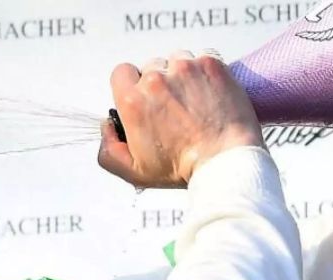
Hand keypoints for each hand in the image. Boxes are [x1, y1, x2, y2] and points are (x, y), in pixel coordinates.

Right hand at [99, 50, 264, 188]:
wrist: (225, 161)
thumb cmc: (181, 168)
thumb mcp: (133, 170)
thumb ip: (107, 150)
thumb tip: (107, 126)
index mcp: (133, 101)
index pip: (120, 72)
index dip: (129, 84)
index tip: (142, 97)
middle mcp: (156, 79)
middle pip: (150, 66)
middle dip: (158, 83)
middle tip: (172, 105)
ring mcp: (185, 68)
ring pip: (176, 60)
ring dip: (181, 75)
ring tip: (193, 99)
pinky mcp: (212, 65)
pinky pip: (202, 56)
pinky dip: (204, 71)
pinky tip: (208, 91)